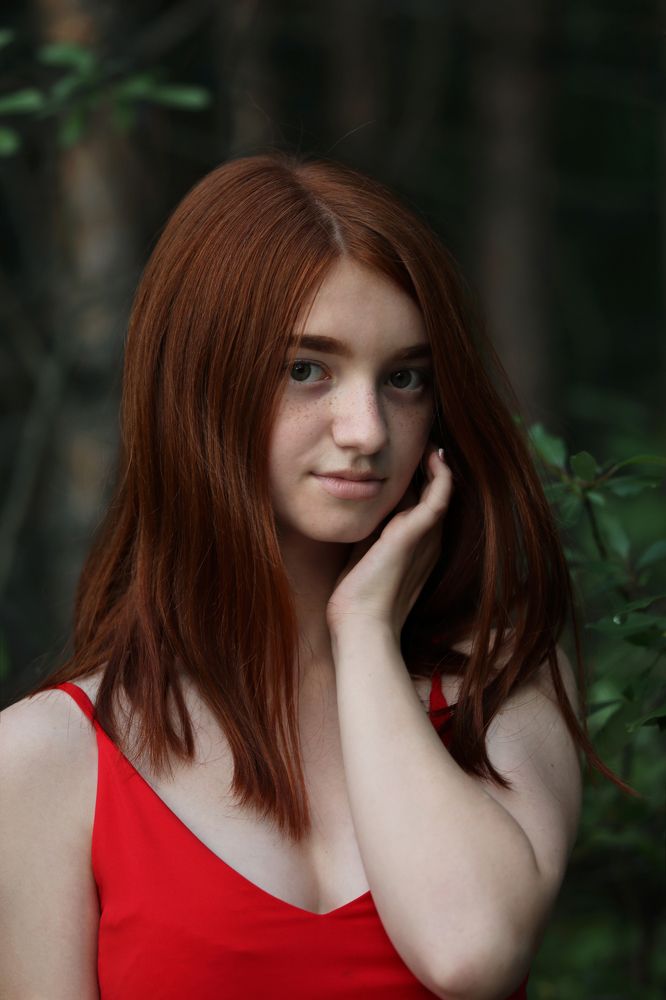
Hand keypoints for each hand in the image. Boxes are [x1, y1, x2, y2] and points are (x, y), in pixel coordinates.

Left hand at [325, 442, 452, 641]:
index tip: (412, 456)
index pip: (424, 504)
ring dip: (437, 464)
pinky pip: (440, 495)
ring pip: (441, 491)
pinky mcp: (419, 533)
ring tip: (430, 441)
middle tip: (423, 440)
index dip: (421, 479)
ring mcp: (427, 537)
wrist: (361, 625)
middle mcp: (429, 541)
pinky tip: (435, 456)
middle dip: (430, 468)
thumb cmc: (357, 598)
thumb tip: (361, 507)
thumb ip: (371, 532)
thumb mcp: (365, 555)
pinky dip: (441, 474)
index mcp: (418, 547)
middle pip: (434, 494)